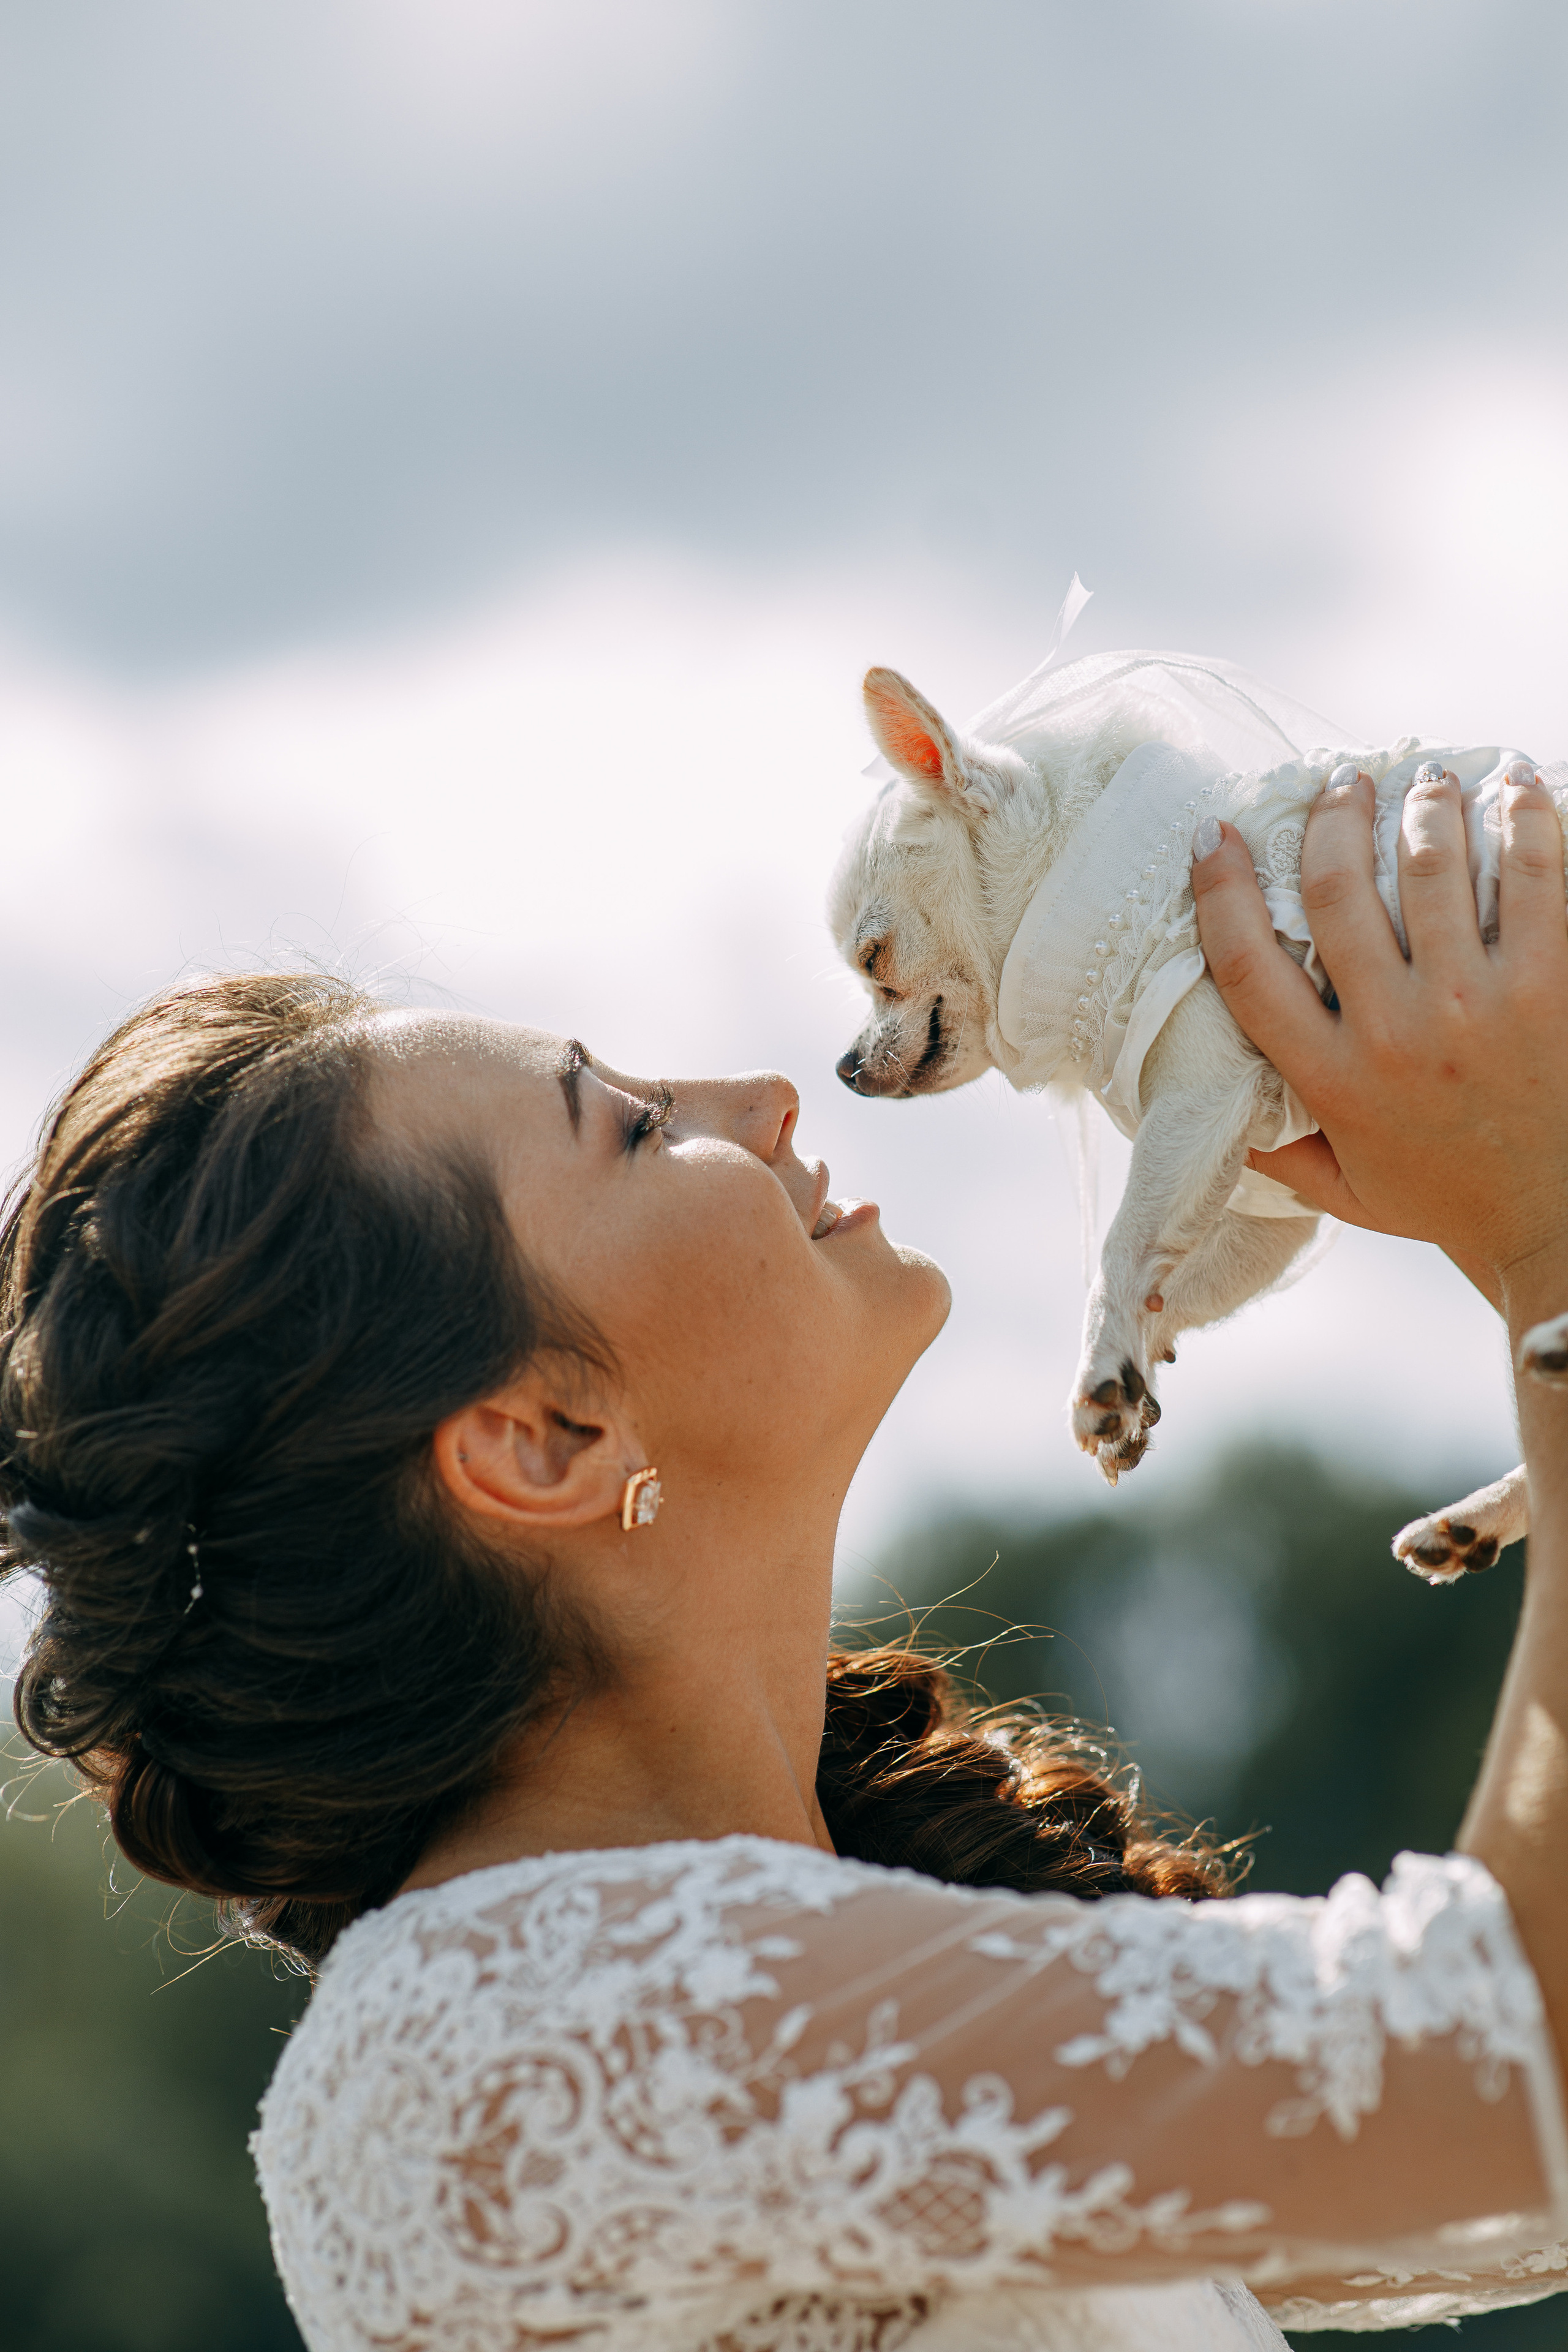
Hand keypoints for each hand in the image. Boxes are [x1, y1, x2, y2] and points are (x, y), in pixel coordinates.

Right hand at [1191, 764, 1567, 1293]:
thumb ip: (1281, 1153)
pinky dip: (1522, 817)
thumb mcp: (1347, 1191)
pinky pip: (1531, 874)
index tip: (1214, 834)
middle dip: (1332, 818)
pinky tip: (1516, 788)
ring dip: (1423, 803)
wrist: (1559, 1226)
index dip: (1219, 889)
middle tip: (1342, 782)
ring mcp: (1475, 1005)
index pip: (1246, 966)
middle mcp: (1392, 1035)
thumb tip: (1218, 1112)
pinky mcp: (1551, 984)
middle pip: (1334, 892)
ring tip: (1428, 779)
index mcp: (1330, 1081)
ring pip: (1428, 865)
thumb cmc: (1451, 1202)